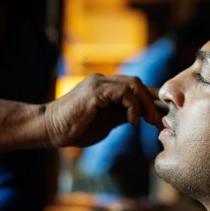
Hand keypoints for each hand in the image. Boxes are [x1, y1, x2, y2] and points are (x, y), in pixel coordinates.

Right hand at [43, 74, 162, 148]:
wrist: (48, 129)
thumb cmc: (73, 129)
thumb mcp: (105, 123)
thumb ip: (121, 115)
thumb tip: (141, 117)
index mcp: (105, 88)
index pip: (134, 87)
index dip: (150, 99)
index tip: (161, 115)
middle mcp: (103, 81)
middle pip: (137, 83)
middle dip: (151, 101)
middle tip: (157, 121)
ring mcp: (98, 83)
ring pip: (133, 84)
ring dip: (145, 104)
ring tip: (148, 122)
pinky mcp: (95, 91)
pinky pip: (123, 92)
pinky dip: (132, 106)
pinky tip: (132, 121)